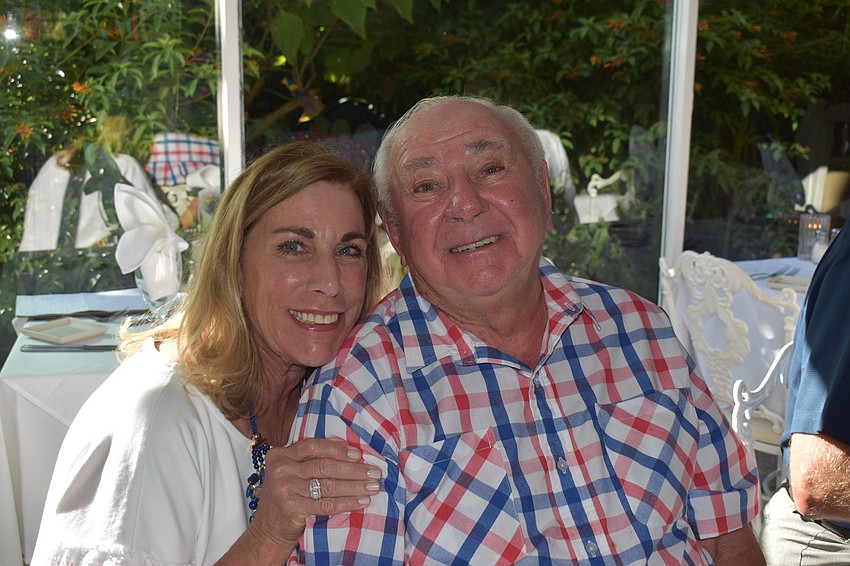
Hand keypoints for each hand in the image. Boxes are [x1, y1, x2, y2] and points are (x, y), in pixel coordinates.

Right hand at [246, 438, 380, 550]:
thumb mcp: (291, 471)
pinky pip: (326, 504)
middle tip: (374, 472)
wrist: (268, 527)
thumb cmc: (287, 495)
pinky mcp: (292, 508)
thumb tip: (350, 451)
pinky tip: (361, 502)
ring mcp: (285, 489)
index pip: (314, 446)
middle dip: (354, 469)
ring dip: (355, 486)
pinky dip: (347, 502)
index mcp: (281, 454)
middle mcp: (281, 469)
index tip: (358, 454)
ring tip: (373, 486)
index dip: (338, 449)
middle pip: (325, 466)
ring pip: (329, 485)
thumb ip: (311, 459)